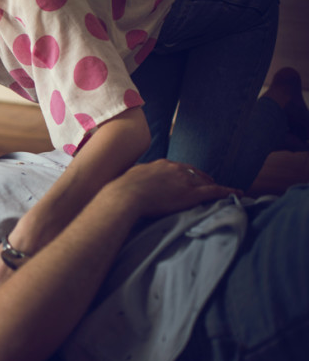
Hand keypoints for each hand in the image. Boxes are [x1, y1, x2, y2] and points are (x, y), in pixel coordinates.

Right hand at [109, 159, 241, 217]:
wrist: (126, 195)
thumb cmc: (123, 190)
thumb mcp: (130, 178)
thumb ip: (137, 177)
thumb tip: (133, 180)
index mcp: (161, 165)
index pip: (179, 167)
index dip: (185, 173)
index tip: (188, 178)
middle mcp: (176, 169)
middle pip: (194, 172)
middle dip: (203, 177)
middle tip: (209, 182)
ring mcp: (185, 181)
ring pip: (206, 181)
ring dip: (215, 184)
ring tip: (223, 189)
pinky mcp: (191, 194)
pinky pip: (215, 192)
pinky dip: (228, 192)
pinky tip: (238, 194)